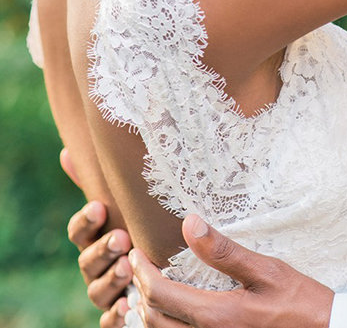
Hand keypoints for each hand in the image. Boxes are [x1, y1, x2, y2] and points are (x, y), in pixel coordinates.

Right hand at [62, 149, 132, 327]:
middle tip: (121, 238)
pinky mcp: (119, 314)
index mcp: (94, 238)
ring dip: (111, 280)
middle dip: (103, 249)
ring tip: (127, 267)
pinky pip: (110, 322)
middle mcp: (95, 266)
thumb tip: (67, 151)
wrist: (164, 266)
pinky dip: (115, 316)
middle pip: (88, 261)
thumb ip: (103, 182)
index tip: (100, 207)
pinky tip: (127, 306)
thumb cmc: (141, 228)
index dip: (86, 220)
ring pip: (97, 290)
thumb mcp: (127, 204)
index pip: (78, 230)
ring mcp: (106, 291)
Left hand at [130, 215, 333, 327]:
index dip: (141, 272)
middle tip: (137, 266)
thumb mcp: (266, 270)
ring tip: (146, 290)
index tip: (136, 252)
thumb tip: (189, 224)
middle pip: (154, 320)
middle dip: (140, 292)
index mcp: (216, 316)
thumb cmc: (299, 302)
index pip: (160, 295)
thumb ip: (224, 251)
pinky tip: (169, 314)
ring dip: (148, 313)